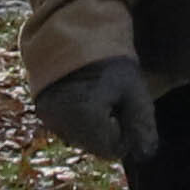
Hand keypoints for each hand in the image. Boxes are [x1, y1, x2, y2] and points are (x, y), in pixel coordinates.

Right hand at [34, 55, 161, 163]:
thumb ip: (142, 123)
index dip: (126, 132)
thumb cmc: (109, 61)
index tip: (126, 105)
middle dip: (110, 130)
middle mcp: (62, 121)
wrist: (75, 35)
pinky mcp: (43, 113)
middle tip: (113, 98)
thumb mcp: (133, 89)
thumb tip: (146, 154)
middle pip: (96, 147)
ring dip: (94, 126)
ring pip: (82, 140)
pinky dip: (79, 120)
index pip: (114, 148)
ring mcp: (49, 118)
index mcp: (85, 115)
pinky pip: (67, 129)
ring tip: (98, 95)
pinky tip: (85, 97)